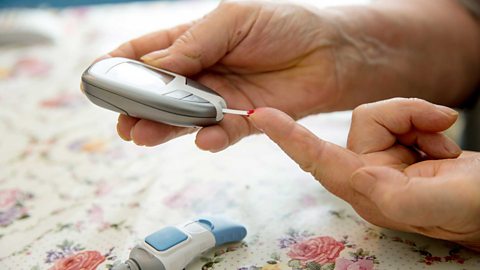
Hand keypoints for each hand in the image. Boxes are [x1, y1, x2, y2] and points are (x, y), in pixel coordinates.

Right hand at [107, 1, 340, 150]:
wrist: (329, 51)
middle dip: (136, 106)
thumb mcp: (234, 19)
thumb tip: (155, 63)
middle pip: (159, 93)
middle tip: (120, 119)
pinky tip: (202, 138)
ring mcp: (220, 98)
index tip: (97, 77)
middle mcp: (201, 73)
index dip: (121, 64)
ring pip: (183, 118)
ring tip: (141, 135)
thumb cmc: (283, 24)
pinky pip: (222, 132)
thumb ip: (195, 42)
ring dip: (162, 128)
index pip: (147, 54)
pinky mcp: (245, 120)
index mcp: (193, 42)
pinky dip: (211, 137)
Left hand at [248, 98, 479, 250]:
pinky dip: (428, 121)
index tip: (261, 115)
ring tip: (446, 141)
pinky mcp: (404, 151)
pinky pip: (404, 118)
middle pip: (364, 123)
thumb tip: (358, 176)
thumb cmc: (479, 209)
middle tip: (442, 127)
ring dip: (420, 120)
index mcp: (371, 193)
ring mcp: (388, 163)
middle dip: (405, 115)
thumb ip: (400, 196)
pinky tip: (445, 143)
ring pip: (385, 116)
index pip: (318, 161)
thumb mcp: (445, 205)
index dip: (289, 138)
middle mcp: (372, 178)